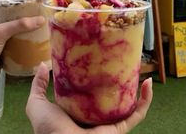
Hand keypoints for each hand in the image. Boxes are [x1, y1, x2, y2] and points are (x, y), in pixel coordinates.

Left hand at [0, 8, 44, 104]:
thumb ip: (19, 25)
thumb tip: (41, 19)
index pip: (6, 5)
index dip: (19, 3)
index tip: (33, 3)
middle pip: (14, 18)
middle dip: (27, 18)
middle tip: (41, 15)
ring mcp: (0, 38)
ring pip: (17, 31)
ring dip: (28, 30)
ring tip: (42, 27)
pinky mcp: (5, 49)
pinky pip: (18, 42)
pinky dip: (26, 41)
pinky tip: (37, 40)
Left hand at [26, 63, 152, 133]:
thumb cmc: (47, 128)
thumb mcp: (37, 103)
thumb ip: (38, 85)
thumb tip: (43, 65)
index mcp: (79, 109)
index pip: (92, 91)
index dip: (98, 77)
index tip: (103, 59)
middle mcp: (95, 116)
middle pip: (112, 97)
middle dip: (121, 82)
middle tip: (126, 63)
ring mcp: (109, 123)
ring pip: (128, 104)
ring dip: (138, 90)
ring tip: (141, 71)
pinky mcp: (119, 129)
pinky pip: (137, 114)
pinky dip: (146, 100)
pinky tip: (148, 84)